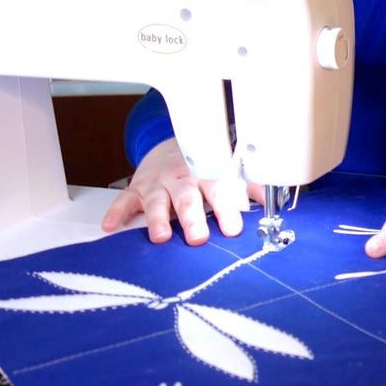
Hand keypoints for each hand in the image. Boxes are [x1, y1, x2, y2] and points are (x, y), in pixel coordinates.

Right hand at [101, 137, 258, 244]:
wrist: (170, 148)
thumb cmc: (203, 167)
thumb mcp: (229, 174)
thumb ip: (252, 188)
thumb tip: (275, 201)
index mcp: (207, 174)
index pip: (218, 191)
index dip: (226, 210)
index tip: (233, 229)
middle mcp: (181, 179)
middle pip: (187, 199)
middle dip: (192, 218)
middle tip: (198, 237)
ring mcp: (157, 185)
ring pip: (156, 201)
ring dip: (157, 219)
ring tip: (160, 237)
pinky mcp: (137, 190)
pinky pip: (124, 201)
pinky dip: (116, 212)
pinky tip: (111, 226)